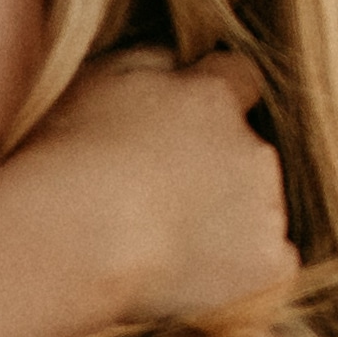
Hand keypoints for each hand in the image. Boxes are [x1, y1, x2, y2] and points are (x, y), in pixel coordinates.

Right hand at [0, 40, 294, 332]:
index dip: (213, 101)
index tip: (184, 125)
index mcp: (213, 98)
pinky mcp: (268, 266)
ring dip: (226, 218)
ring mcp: (266, 210)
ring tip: (162, 244)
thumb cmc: (66, 158)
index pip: (240, 79)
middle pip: (249, 151)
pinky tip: (192, 276)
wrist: (70, 242)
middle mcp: (253, 149)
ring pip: (259, 208)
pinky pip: (271, 265)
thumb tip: (178, 60)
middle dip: (217, 166)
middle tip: (158, 197)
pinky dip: (243, 271)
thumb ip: (151, 61)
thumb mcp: (95, 81)